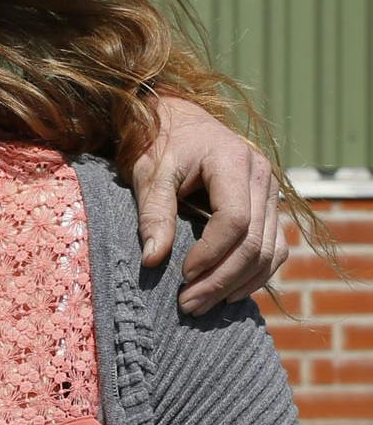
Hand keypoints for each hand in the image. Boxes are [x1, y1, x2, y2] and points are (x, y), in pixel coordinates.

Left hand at [133, 97, 286, 313]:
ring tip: (204, 305)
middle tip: (188, 304)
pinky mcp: (269, 206)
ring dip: (240, 284)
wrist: (178, 119)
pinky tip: (229, 292)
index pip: (234, 220)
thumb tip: (152, 260)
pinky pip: (275, 248)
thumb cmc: (160, 143)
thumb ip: (153, 214)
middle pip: (255, 242)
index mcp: (233, 161)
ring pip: (271, 250)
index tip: (181, 275)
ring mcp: (271, 192)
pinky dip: (256, 274)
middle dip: (222, 279)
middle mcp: (262, 176)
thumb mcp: (149, 172)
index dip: (211, 253)